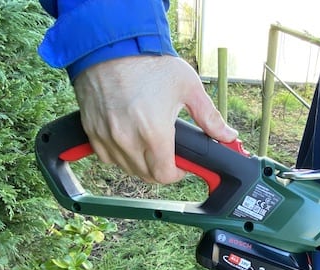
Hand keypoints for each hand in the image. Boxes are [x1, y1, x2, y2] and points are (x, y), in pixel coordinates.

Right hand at [73, 55, 237, 182]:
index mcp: (154, 133)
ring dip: (141, 164)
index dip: (177, 173)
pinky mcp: (92, 130)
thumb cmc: (149, 62)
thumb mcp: (188, 87)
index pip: (165, 175)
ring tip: (150, 145)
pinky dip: (120, 155)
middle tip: (168, 154)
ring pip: (127, 168)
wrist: (111, 44)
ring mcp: (106, 136)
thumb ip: (210, 117)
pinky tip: (130, 140)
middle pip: (146, 175)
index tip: (182, 165)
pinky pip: (107, 157)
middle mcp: (127, 140)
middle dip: (161, 169)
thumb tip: (228, 135)